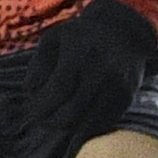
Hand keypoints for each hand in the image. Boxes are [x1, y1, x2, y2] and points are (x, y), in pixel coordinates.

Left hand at [22, 0, 153, 157]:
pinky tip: (76, 119)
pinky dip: (86, 126)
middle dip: (51, 121)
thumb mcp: (54, 39)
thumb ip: (38, 64)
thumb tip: (30, 92)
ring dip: (68, 127)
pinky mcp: (127, 97)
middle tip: (41, 121)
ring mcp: (117, 85)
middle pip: (72, 110)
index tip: (31, 110)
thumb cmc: (82, 35)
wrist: (126, 30)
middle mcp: (101, 71)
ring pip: (88, 122)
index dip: (42, 105)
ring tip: (56, 121)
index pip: (59, 89)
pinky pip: (103, 122)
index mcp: (80, 54)